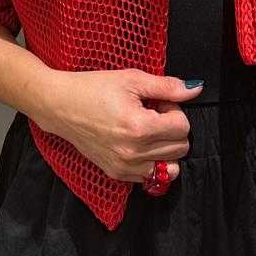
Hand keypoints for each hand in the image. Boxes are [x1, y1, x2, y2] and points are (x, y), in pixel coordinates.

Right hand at [33, 69, 203, 183]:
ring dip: (164, 146)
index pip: (183, 127)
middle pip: (180, 148)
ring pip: (170, 166)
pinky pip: (150, 176)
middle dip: (172, 129)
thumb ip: (167, 87)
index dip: (174, 110)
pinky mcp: (117, 174)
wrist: (60, 106)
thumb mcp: (131, 79)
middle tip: (152, 114)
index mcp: (139, 127)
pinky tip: (137, 143)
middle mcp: (134, 152)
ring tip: (145, 129)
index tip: (157, 103)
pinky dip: (151, 161)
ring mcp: (125, 167)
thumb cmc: (93, 88)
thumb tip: (195, 90)